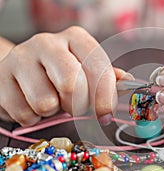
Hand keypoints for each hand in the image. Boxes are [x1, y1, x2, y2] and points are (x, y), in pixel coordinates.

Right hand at [0, 26, 130, 125]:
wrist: (19, 73)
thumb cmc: (58, 74)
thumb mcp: (85, 71)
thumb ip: (106, 77)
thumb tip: (128, 82)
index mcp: (75, 38)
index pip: (97, 67)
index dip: (105, 97)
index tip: (106, 116)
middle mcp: (47, 42)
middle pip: (72, 84)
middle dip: (76, 104)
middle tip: (72, 104)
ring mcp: (21, 57)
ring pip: (46, 102)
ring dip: (52, 111)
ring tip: (49, 101)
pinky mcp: (1, 77)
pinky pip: (25, 113)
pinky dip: (32, 117)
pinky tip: (31, 104)